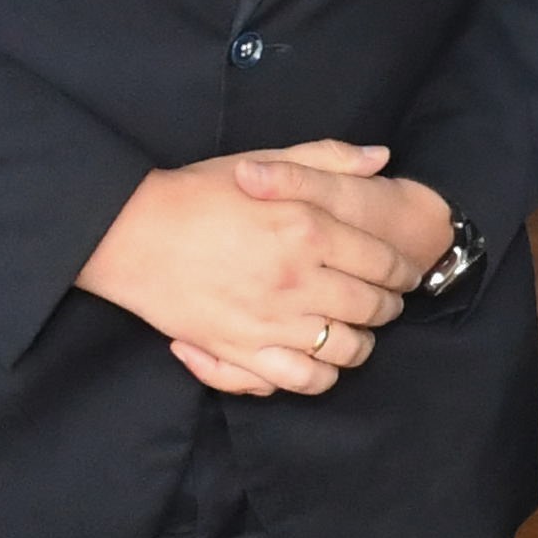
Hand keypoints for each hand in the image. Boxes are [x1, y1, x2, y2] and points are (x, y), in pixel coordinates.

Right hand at [79, 142, 430, 394]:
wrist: (131, 233)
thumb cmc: (198, 192)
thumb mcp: (266, 161)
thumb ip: (328, 158)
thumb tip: (381, 157)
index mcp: (308, 228)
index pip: (383, 262)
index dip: (402, 270)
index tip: (405, 273)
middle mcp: (298, 278)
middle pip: (372, 308)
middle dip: (389, 306)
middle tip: (388, 302)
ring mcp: (272, 320)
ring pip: (346, 349)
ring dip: (362, 343)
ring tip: (357, 331)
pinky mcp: (243, 351)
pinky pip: (303, 380)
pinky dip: (321, 375)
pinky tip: (319, 359)